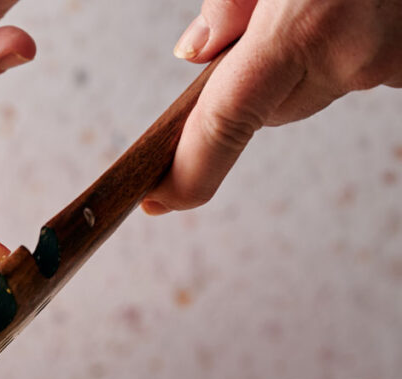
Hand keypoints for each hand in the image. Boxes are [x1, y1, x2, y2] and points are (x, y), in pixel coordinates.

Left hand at [142, 0, 401, 214]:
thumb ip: (229, 2)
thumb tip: (194, 54)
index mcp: (299, 30)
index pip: (222, 126)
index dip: (186, 174)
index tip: (157, 200)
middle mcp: (347, 59)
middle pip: (268, 110)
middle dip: (253, 80)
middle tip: (268, 23)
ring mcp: (386, 66)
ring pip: (311, 91)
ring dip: (300, 60)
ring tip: (320, 1)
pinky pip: (353, 71)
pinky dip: (341, 47)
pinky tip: (352, 7)